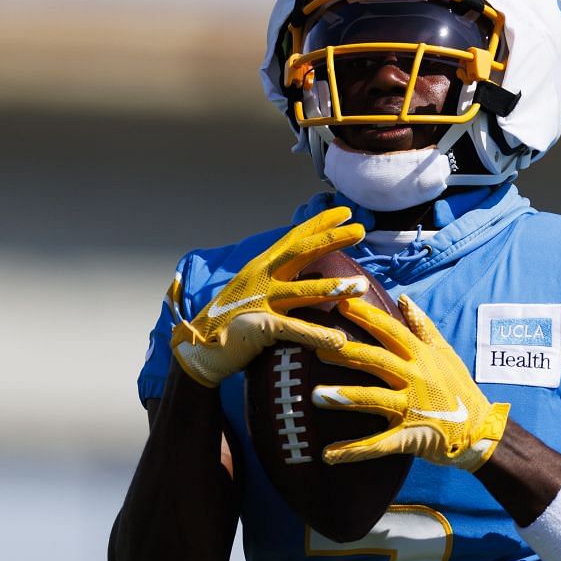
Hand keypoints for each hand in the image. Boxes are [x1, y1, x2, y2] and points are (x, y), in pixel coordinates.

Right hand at [169, 207, 366, 386]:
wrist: (199, 348)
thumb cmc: (231, 321)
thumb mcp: (256, 291)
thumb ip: (280, 280)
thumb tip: (307, 272)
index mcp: (261, 266)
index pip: (294, 238)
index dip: (320, 223)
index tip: (346, 212)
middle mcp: (261, 278)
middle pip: (300, 253)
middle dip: (332, 240)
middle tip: (361, 230)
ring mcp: (260, 302)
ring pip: (302, 291)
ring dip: (333, 288)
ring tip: (361, 285)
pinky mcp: (260, 329)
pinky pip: (293, 331)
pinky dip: (317, 336)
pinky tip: (338, 341)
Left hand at [312, 295, 510, 470]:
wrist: (481, 431)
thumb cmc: (461, 390)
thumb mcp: (446, 353)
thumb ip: (424, 326)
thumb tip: (404, 299)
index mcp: (422, 357)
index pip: (391, 331)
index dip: (367, 317)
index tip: (342, 305)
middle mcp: (416, 378)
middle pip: (376, 361)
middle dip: (346, 353)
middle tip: (317, 347)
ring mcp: (411, 407)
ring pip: (374, 399)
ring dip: (345, 396)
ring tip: (315, 395)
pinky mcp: (408, 436)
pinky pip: (378, 444)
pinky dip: (353, 451)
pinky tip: (328, 455)